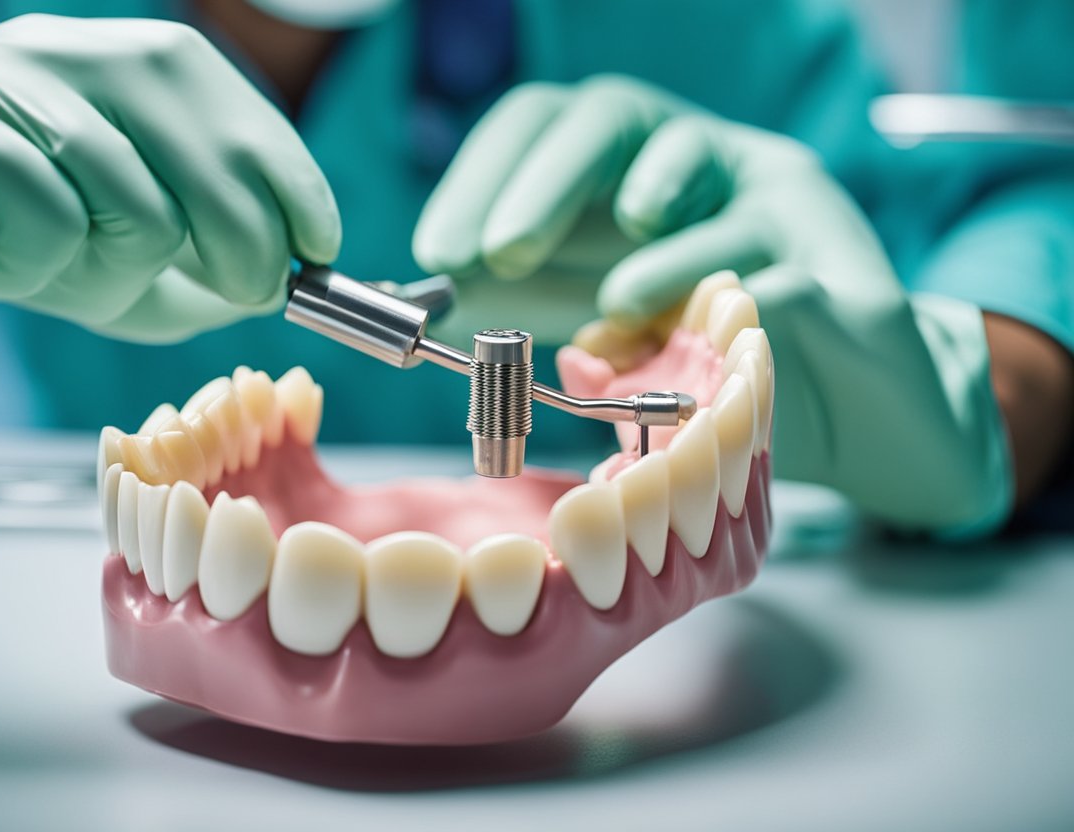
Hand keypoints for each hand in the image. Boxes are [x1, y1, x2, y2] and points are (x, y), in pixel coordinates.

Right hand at [0, 14, 339, 342]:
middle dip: (244, 254)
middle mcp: (69, 55)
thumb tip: (284, 282)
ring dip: (108, 269)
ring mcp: (0, 84)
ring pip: (132, 208)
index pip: (240, 115)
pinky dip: (27, 266)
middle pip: (210, 166)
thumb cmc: (17, 239)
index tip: (320, 249)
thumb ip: (211, 270)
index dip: (295, 188)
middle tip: (241, 294)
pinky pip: (40, 227)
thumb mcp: (135, 261)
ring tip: (57, 262)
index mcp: (123, 66)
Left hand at [417, 74, 1009, 532]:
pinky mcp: (839, 259)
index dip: (485, 176)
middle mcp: (697, 162)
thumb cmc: (711, 371)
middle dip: (542, 183)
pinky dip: (716, 299)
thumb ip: (535, 305)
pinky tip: (695, 334)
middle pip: (610, 116)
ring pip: (693, 162)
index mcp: (628, 171)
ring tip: (614, 305)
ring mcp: (770, 195)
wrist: (850, 419)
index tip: (440, 250)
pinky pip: (767, 263)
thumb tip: (436, 292)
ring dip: (635, 240)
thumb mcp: (605, 331)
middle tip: (497, 252)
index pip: (545, 127)